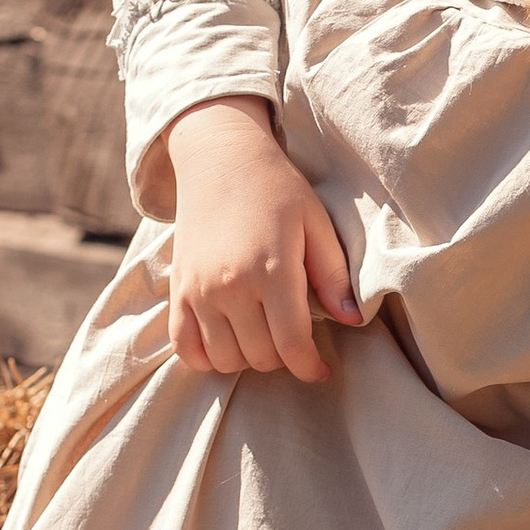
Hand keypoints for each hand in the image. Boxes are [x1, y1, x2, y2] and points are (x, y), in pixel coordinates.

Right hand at [162, 95, 360, 379]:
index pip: (291, 344)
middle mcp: (230, 287)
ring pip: (224, 359)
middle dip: (283, 358)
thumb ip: (333, 276)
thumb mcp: (316, 225)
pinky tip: (226, 344)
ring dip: (247, 359)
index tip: (320, 369)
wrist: (221, 160)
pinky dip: (205, 358)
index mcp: (272, 271)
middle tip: (293, 339)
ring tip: (263, 337)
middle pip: (260, 356)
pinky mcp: (177, 290)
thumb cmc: (277, 191)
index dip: (309, 366)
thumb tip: (351, 320)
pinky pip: (184, 347)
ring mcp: (198, 291)